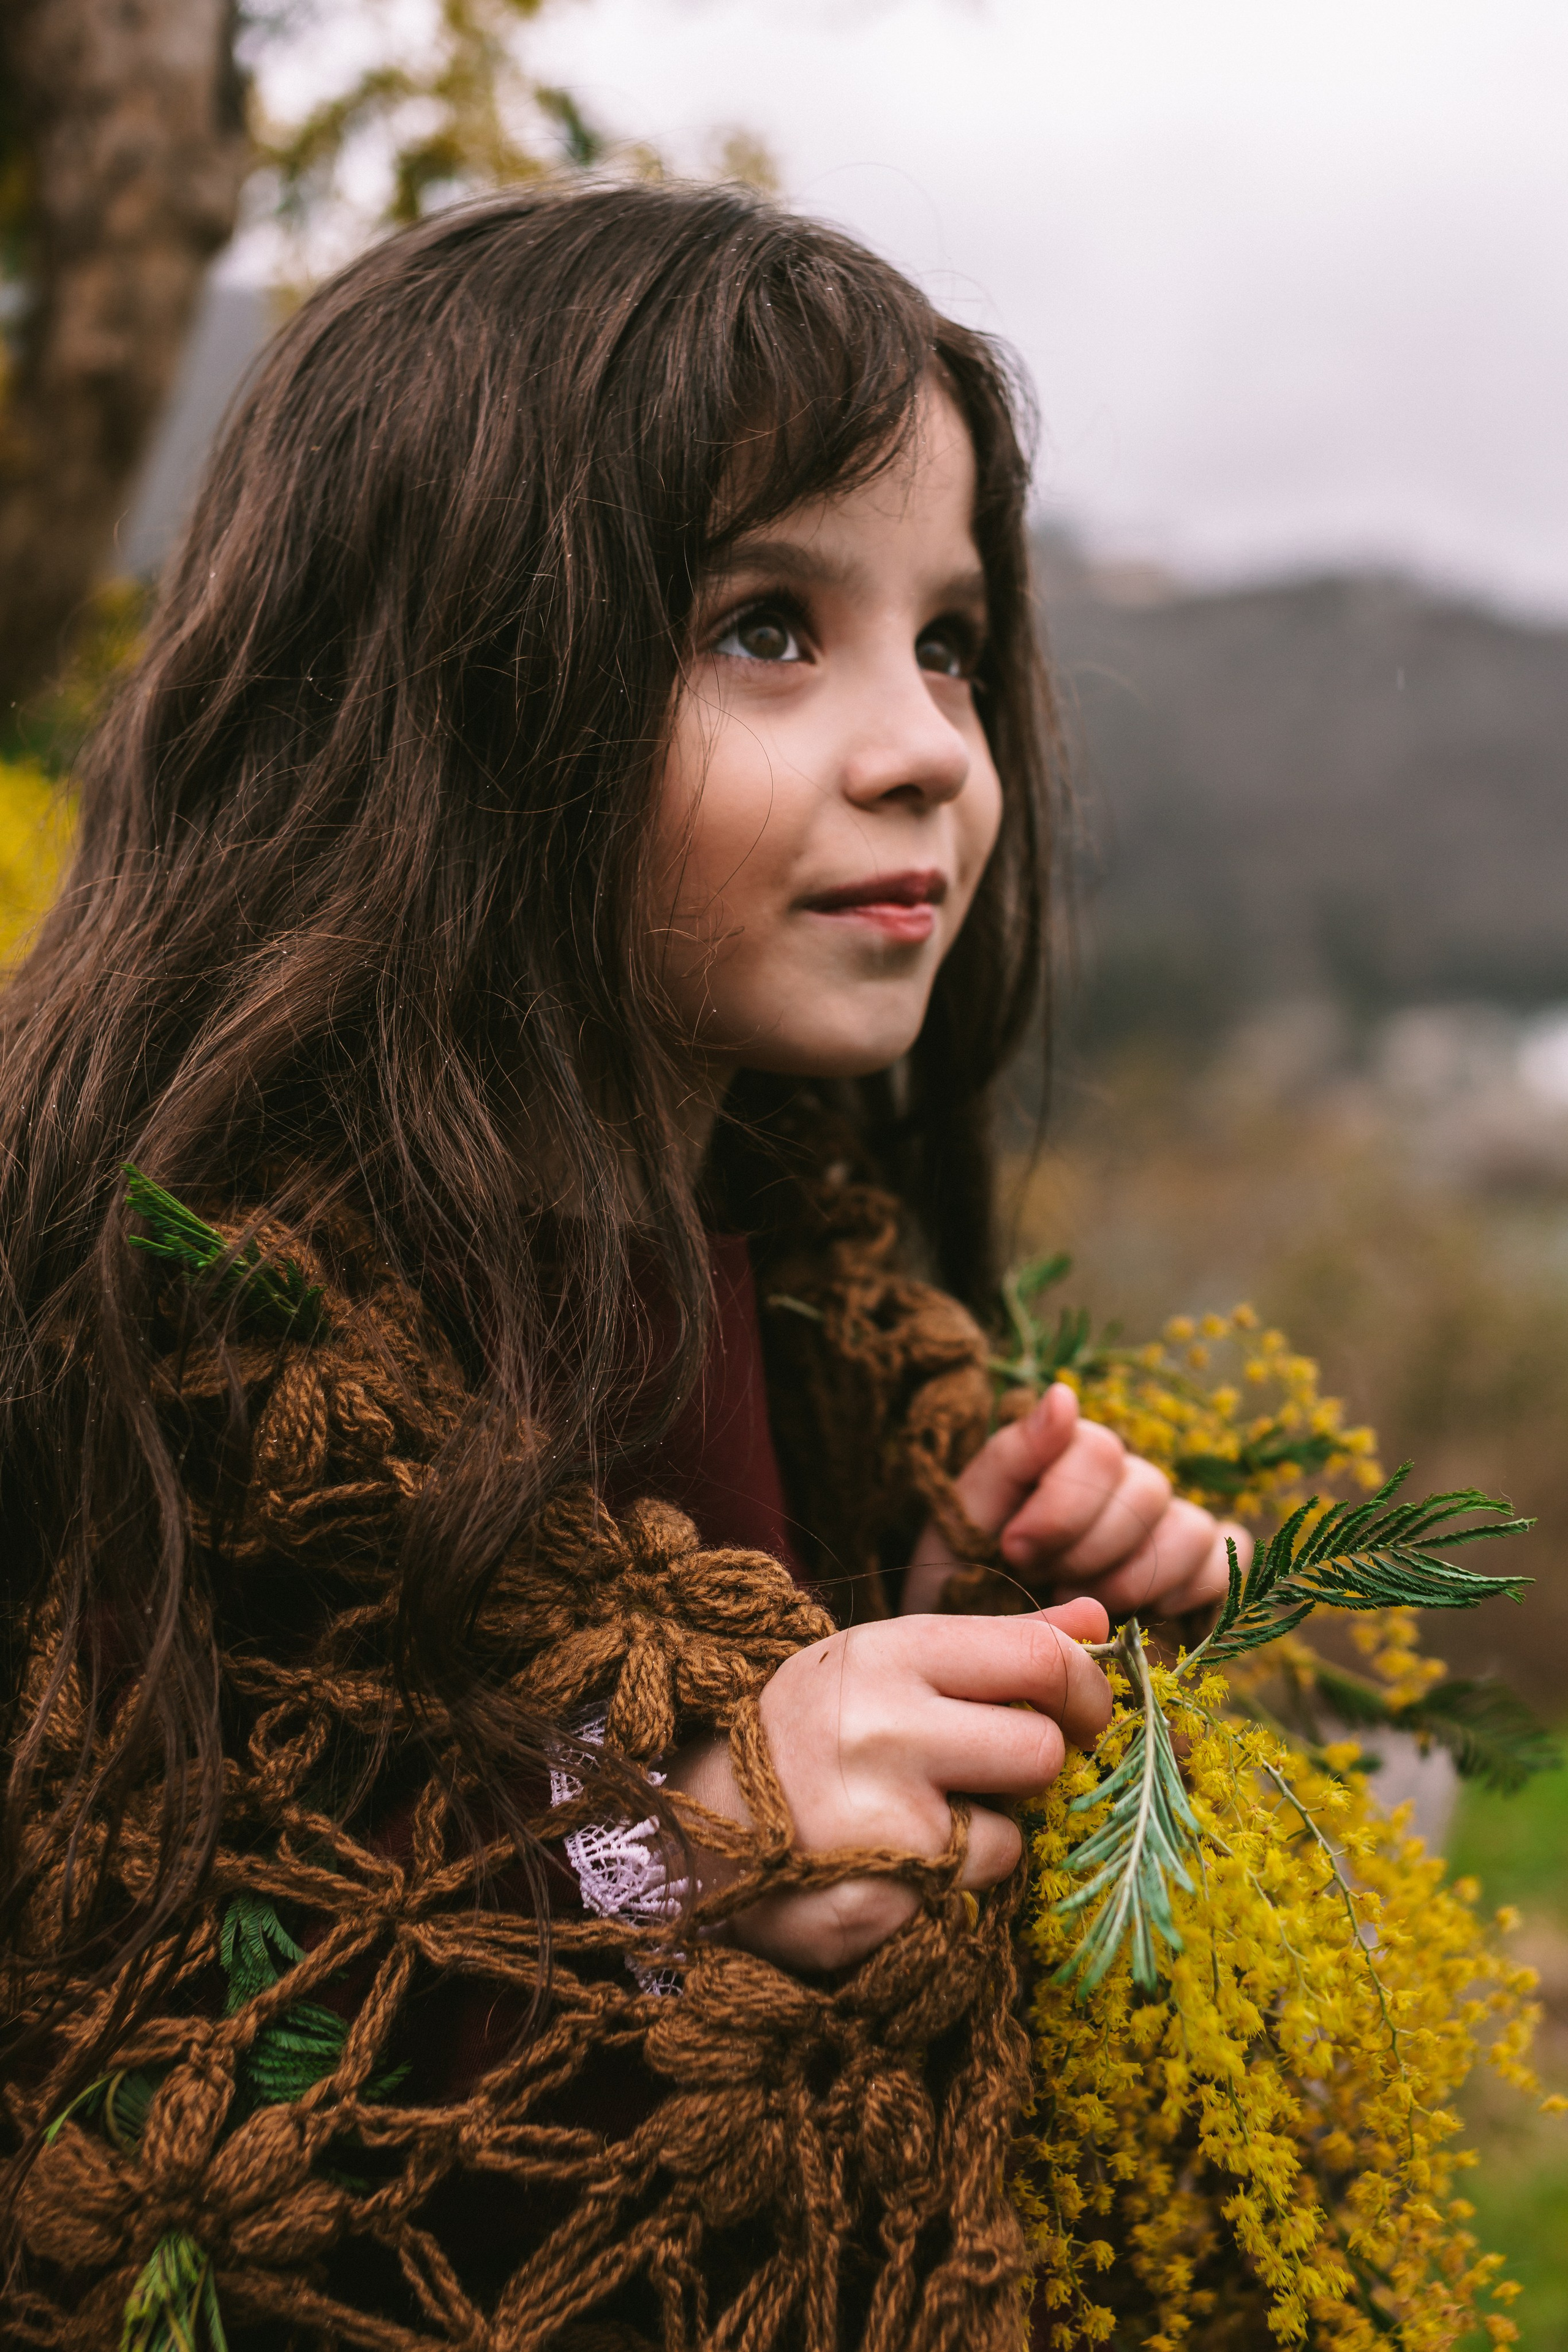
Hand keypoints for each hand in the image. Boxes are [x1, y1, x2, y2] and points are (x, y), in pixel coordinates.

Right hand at [663, 1600, 1111, 1971]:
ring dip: (980, 1839)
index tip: (1081, 1715)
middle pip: (1040, 1752)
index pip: (1041, 1659)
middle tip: (981, 1773)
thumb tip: (1102, 1623)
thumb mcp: (892, 1661)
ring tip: (911, 1822)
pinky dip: (940, 1893)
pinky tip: (885, 1868)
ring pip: (1009, 1838)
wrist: (697, 1822)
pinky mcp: (874, 1899)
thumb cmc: (818, 1728)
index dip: (1086, 1692)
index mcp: (890, 1653)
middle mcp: (882, 1727)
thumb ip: (1000, 1643)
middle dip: (1027, 1771)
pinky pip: (962, 1902)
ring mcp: (877, 1820)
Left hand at [901, 1382, 1250, 1619]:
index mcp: (1070, 1456)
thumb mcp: (967, 1517)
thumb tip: (1064, 1394)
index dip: (1062, 1506)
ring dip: (1134, 1576)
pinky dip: (1189, 1589)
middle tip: (1046, 1582)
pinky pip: (1223, 1563)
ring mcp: (1166, 1527)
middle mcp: (1125, 1483)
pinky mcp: (1195, 1575)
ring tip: (1084, 1606)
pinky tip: (1140, 1616)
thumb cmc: (967, 1579)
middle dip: (1089, 1549)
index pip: (1102, 1450)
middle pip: (1148, 1489)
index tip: (1013, 1549)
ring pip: (1190, 1527)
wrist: (981, 1652)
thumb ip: (1011, 1455)